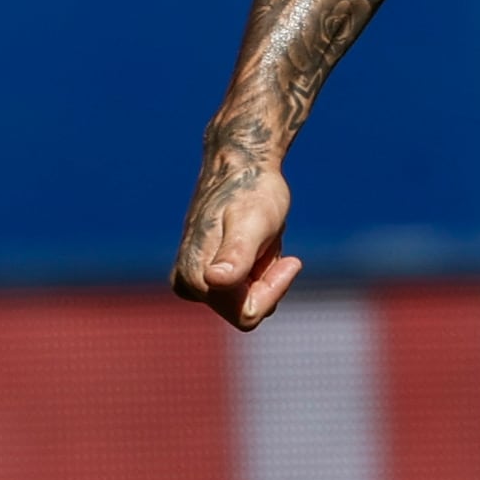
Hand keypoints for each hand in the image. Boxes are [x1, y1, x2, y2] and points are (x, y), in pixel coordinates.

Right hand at [172, 114, 298, 330]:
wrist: (241, 166)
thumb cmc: (252, 191)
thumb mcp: (254, 222)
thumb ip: (236, 254)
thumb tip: (214, 281)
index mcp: (195, 278)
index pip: (248, 313)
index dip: (273, 288)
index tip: (292, 260)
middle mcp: (187, 285)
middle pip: (246, 309)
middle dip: (267, 280)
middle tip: (270, 243)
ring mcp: (192, 282)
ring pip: (247, 299)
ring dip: (263, 272)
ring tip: (260, 239)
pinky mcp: (202, 277)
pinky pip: (244, 289)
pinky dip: (257, 269)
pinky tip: (255, 243)